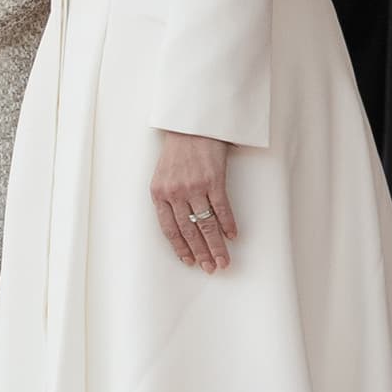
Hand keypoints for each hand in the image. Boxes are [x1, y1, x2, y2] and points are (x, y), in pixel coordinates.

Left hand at [150, 131, 236, 272]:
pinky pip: (222, 208)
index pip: (169, 229)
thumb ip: (169, 196)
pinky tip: (232, 236)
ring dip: (216, 246)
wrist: (192, 123)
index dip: (180, 248)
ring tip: (223, 260)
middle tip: (210, 268)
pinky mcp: (213, 179)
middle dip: (200, 253)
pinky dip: (228, 224)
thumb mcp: (163, 174)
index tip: (189, 261)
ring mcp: (194, 186)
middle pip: (188, 231)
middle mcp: (175, 192)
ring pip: (206, 225)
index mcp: (159, 193)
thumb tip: (182, 222)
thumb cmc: (178, 148)